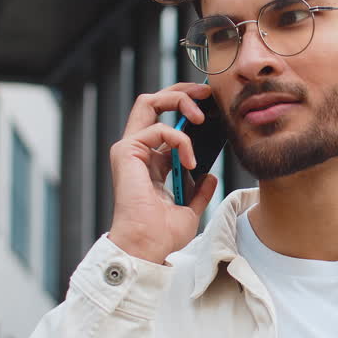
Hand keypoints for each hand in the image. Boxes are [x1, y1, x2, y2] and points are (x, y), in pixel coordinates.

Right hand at [107, 83, 219, 263]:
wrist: (148, 246)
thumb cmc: (162, 234)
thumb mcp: (189, 208)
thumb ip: (198, 190)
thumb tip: (210, 176)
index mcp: (150, 162)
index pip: (164, 120)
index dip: (185, 107)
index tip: (211, 106)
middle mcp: (137, 150)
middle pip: (153, 101)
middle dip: (181, 91)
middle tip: (206, 92)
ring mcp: (129, 149)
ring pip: (149, 102)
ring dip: (180, 102)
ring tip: (202, 118)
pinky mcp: (127, 152)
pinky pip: (159, 129)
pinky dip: (181, 141)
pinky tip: (191, 161)